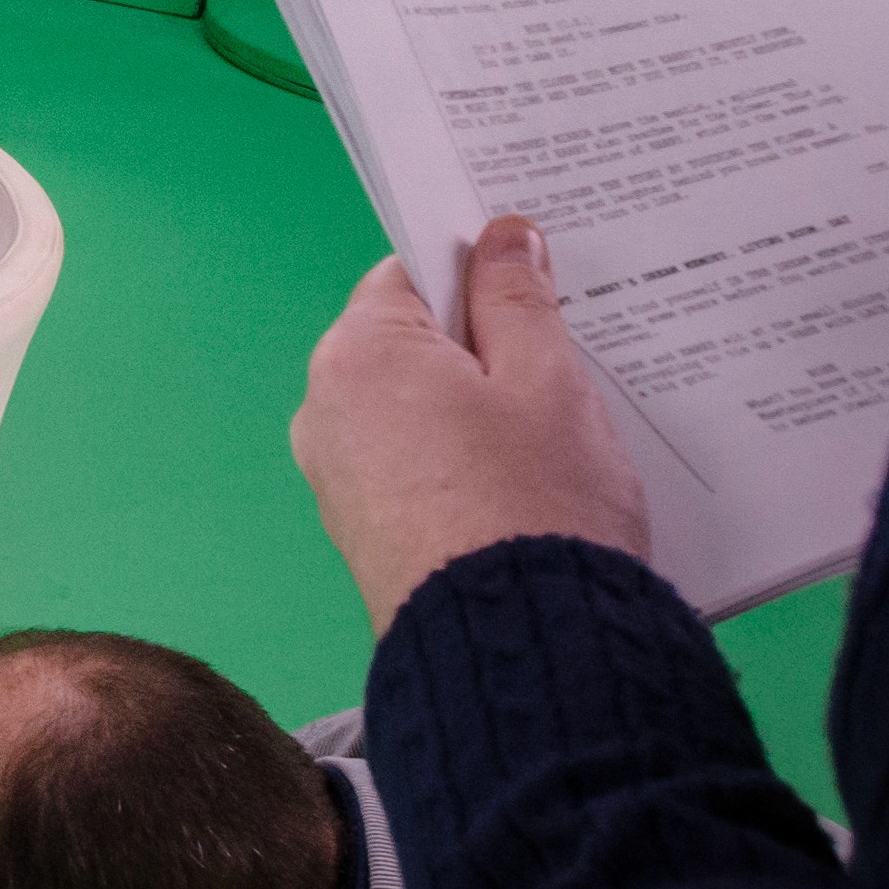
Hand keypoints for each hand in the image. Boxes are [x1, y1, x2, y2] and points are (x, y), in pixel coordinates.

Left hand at [290, 217, 655, 633]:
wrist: (521, 653)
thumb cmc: (537, 503)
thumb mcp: (546, 380)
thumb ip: (518, 298)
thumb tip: (501, 235)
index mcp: (356, 355)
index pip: (409, 275)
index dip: (478, 276)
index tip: (537, 292)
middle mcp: (324, 412)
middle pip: (410, 345)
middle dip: (482, 349)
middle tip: (563, 370)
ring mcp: (337, 481)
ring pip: (416, 412)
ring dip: (478, 413)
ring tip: (555, 438)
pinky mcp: (363, 537)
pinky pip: (414, 471)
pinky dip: (462, 466)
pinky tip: (524, 488)